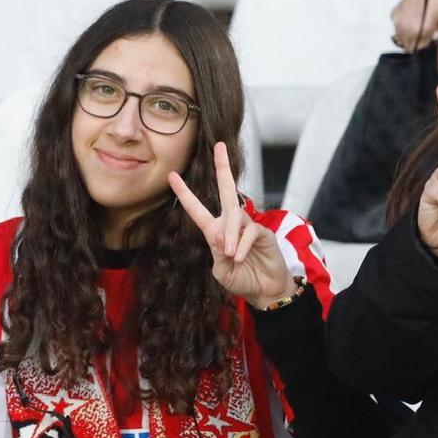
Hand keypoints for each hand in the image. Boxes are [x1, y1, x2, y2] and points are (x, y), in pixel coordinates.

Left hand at [168, 140, 295, 305]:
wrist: (265, 291)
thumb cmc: (242, 280)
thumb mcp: (221, 271)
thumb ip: (217, 253)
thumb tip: (220, 235)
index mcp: (215, 232)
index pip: (198, 210)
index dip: (185, 193)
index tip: (173, 176)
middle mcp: (232, 224)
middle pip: (227, 190)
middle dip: (223, 168)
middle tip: (219, 146)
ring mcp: (249, 226)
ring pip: (235, 217)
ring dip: (230, 236)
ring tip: (230, 255)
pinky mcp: (263, 232)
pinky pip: (250, 231)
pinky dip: (242, 246)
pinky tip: (240, 258)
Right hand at [390, 0, 437, 50]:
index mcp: (419, 29)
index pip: (419, 53)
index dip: (428, 51)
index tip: (435, 44)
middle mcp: (404, 25)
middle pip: (409, 48)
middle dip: (420, 44)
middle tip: (432, 35)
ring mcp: (397, 18)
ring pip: (402, 40)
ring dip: (412, 37)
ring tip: (425, 26)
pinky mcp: (394, 11)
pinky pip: (397, 29)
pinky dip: (405, 28)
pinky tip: (416, 19)